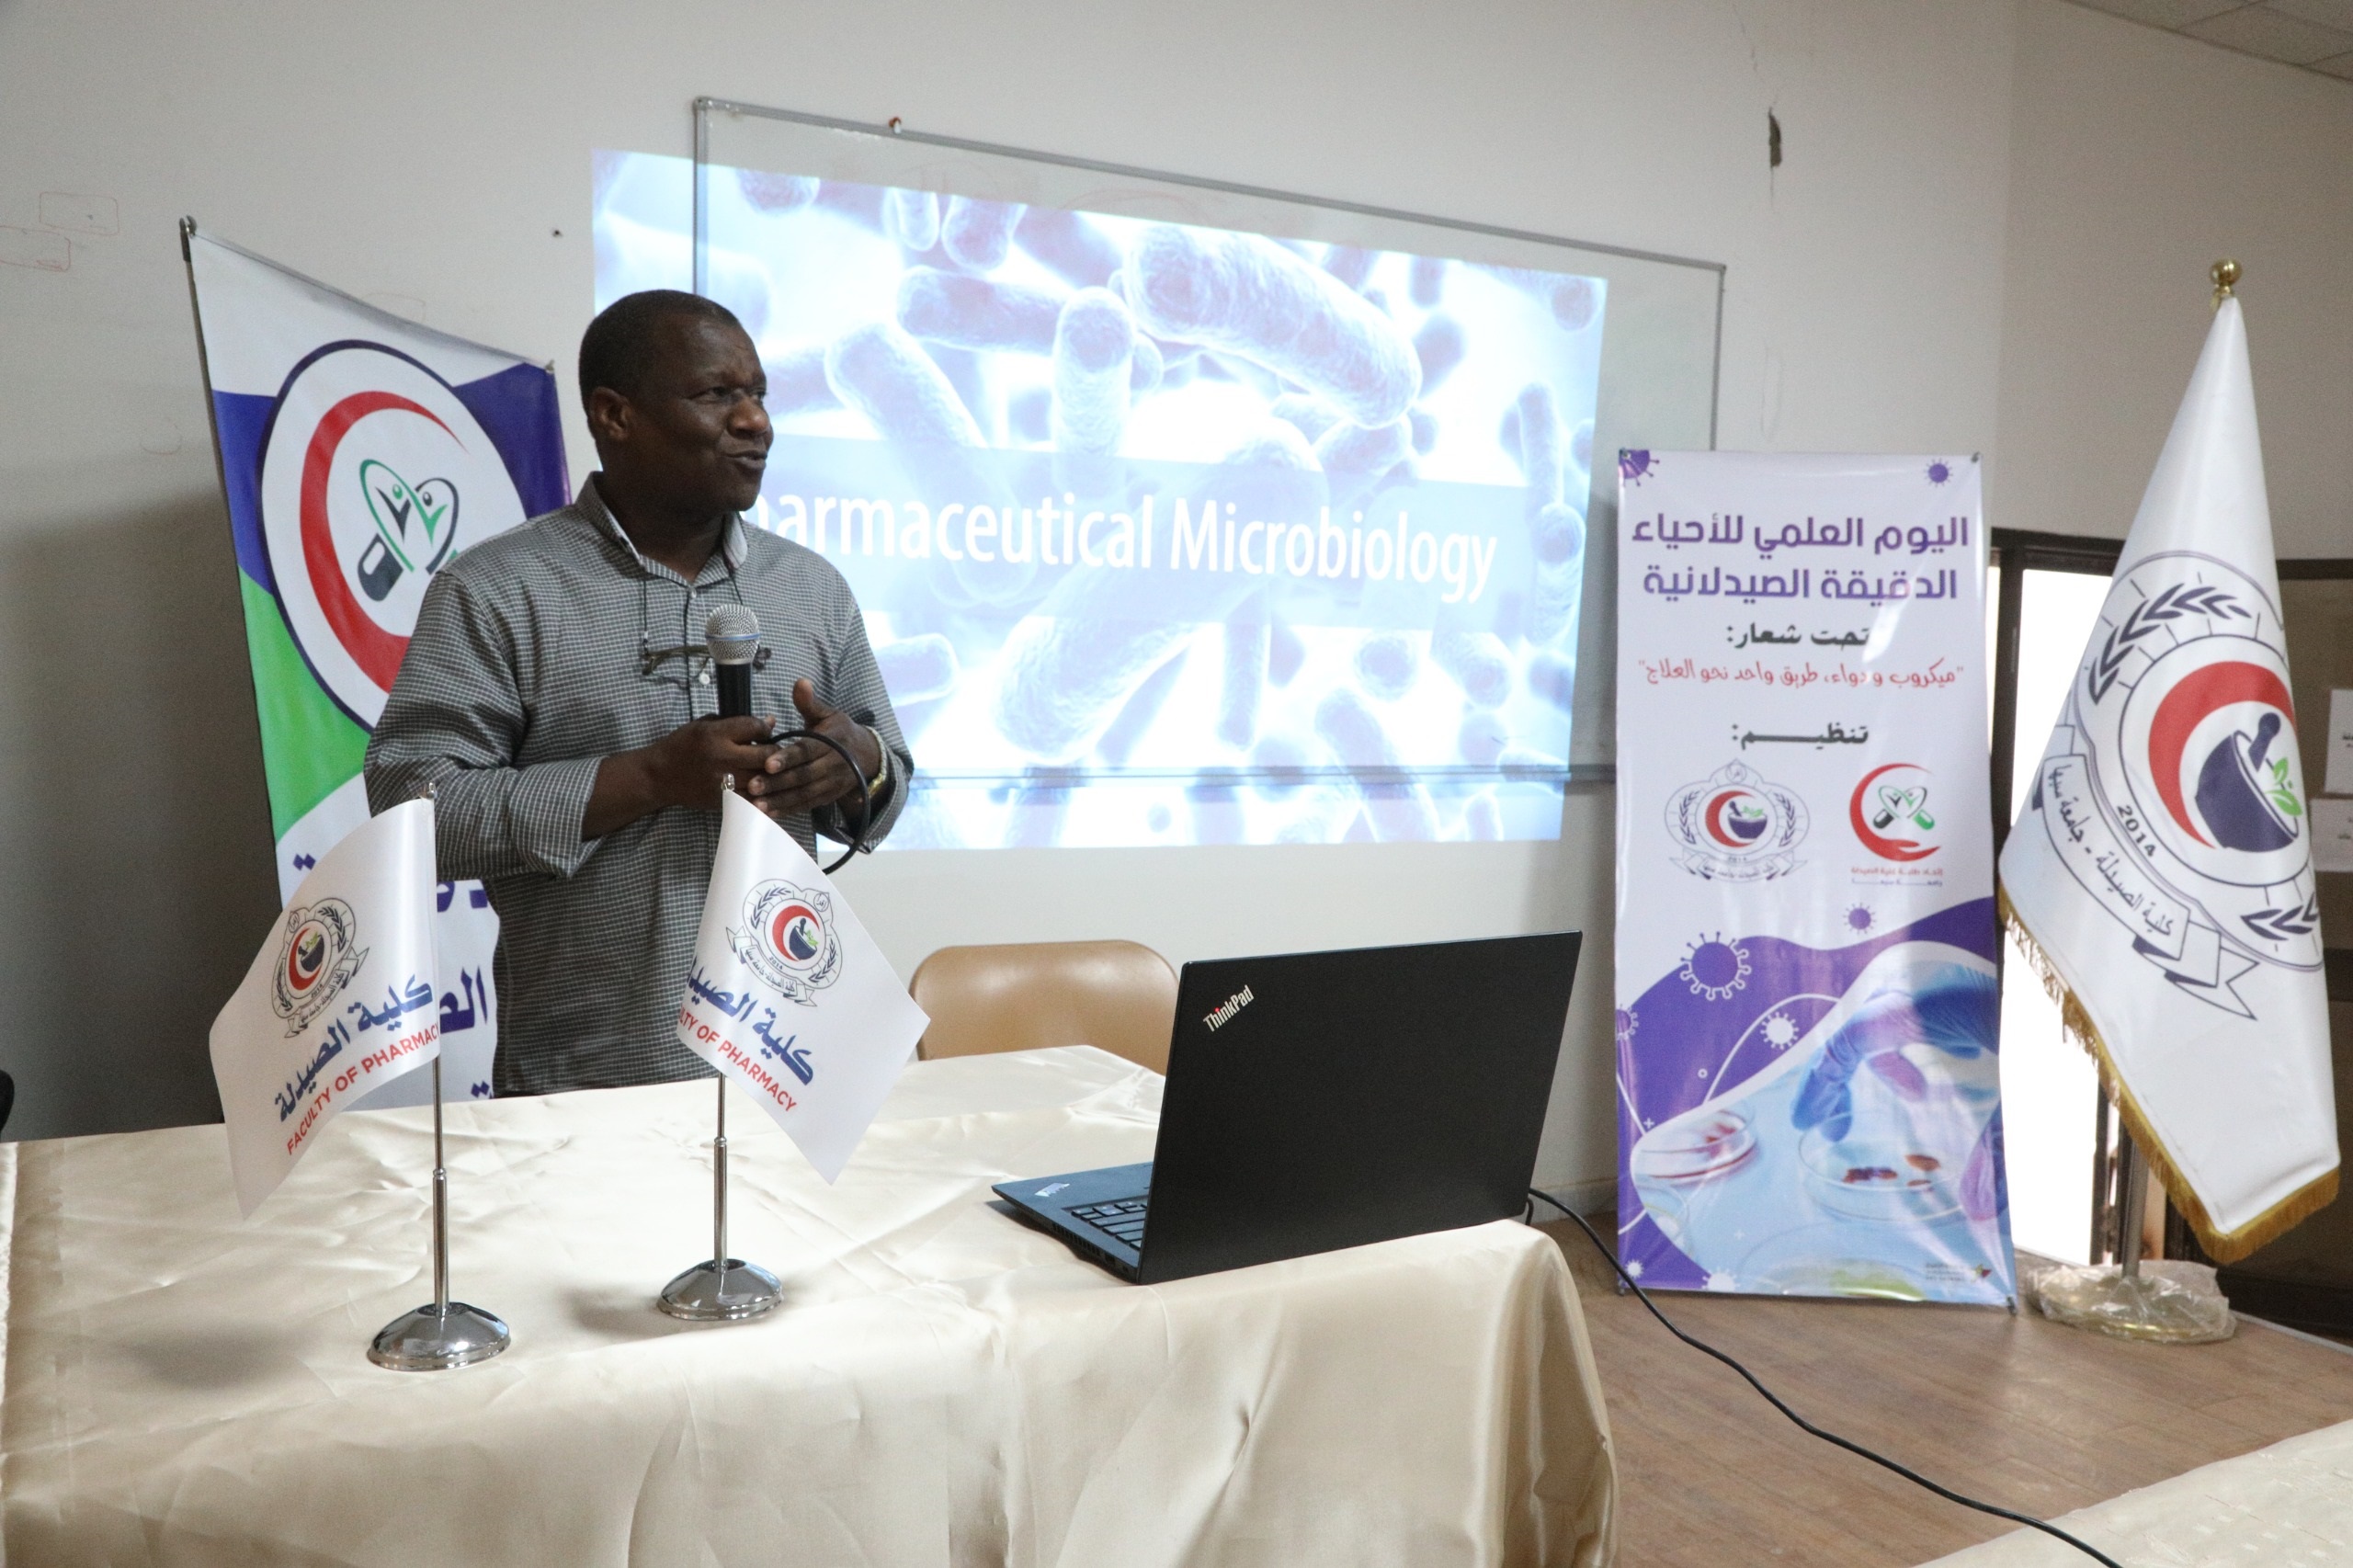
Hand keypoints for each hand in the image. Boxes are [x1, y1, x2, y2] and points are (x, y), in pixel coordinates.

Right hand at [585, 715, 782, 839]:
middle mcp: (722, 758)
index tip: (766, 729)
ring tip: (770, 769)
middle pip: (766, 755)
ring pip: (764, 778)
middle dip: (775, 751)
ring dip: (771, 773)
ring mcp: (724, 782)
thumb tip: (769, 722)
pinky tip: (763, 786)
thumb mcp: (703, 725)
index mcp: (715, 735)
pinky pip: (754, 798)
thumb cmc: (682, 745)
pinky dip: (762, 792)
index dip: (765, 727)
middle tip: (775, 751)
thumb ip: (735, 722)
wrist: (659, 776)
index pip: (755, 727)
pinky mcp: (724, 800)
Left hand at [742, 679, 881, 821]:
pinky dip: (788, 810)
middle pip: (803, 776)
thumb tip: (800, 682)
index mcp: (831, 742)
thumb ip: (810, 702)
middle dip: (778, 782)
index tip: (768, 762)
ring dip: (780, 801)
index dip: (788, 757)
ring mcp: (831, 784)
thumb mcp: (828, 714)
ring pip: (804, 794)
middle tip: (752, 785)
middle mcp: (833, 765)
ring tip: (756, 805)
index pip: (807, 750)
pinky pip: (807, 805)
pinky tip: (768, 813)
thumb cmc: (839, 731)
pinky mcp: (828, 797)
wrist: (867, 755)